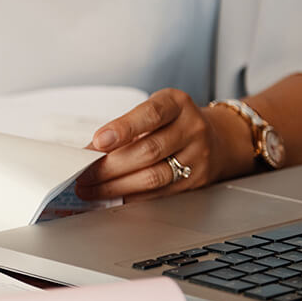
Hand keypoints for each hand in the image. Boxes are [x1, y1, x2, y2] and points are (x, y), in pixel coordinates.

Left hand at [75, 88, 242, 202]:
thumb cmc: (173, 123)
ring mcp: (196, 156)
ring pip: (153, 176)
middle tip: (84, 174)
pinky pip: (158, 193)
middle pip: (148, 151)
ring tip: (90, 189)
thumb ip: (124, 128)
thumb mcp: (153, 112)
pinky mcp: (195, 181)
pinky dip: (130, 196)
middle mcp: (191, 128)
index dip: (123, 128)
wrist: (217, 138)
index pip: (150, 114)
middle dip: (109, 166)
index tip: (98, 140)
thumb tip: (88, 152)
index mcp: (177, 104)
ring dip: (115, 186)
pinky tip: (112, 196)